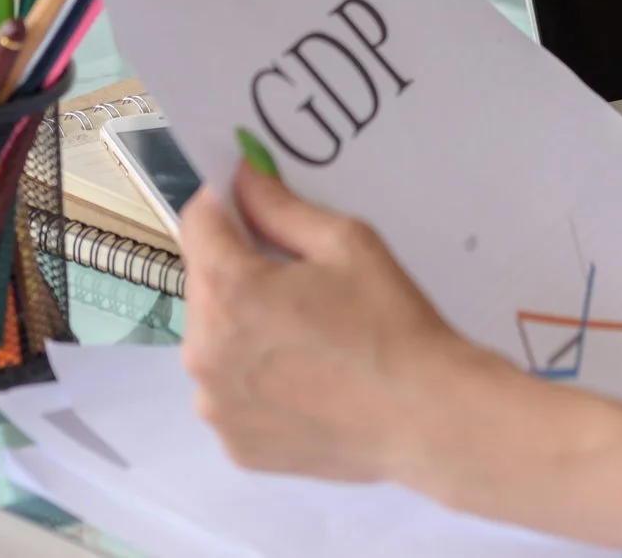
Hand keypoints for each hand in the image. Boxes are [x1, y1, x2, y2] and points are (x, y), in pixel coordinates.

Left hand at [179, 165, 518, 484]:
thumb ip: (281, 207)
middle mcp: (203, 350)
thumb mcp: (347, 243)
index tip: (253, 205)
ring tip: (306, 339)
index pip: (197, 223)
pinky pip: (230, 393)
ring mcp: (214, 404)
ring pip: (213, 342)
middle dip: (239, 273)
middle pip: (203, 285)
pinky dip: (255, 383)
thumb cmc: (390, 324)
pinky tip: (306, 382)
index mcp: (229, 291)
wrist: (423, 415)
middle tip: (301, 284)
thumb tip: (243, 177)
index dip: (224, 204)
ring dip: (243, 330)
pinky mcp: (233, 443)